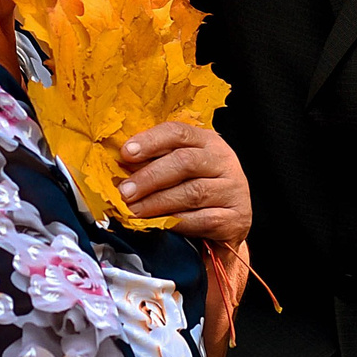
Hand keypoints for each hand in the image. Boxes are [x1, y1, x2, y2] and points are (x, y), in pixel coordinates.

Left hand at [119, 123, 250, 241]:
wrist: (229, 223)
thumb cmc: (198, 189)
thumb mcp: (181, 169)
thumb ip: (156, 161)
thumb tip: (120, 165)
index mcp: (208, 141)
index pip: (178, 132)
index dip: (150, 141)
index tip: (126, 153)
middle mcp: (224, 161)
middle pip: (185, 162)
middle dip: (150, 177)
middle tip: (125, 191)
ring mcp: (233, 190)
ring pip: (192, 192)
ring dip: (157, 202)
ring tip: (133, 210)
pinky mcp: (235, 218)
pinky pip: (202, 219)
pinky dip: (176, 222)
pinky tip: (159, 224)